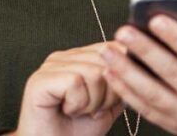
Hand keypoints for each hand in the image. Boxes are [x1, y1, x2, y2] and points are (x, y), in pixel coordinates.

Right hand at [12, 42, 126, 135]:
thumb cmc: (78, 131)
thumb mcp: (109, 103)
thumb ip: (121, 81)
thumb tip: (137, 63)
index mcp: (79, 57)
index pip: (112, 48)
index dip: (120, 77)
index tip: (109, 102)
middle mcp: (64, 57)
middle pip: (105, 60)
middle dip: (108, 94)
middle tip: (93, 111)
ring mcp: (49, 66)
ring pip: (93, 73)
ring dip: (92, 102)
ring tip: (79, 112)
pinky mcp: (39, 80)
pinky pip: (75, 82)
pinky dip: (78, 104)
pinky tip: (67, 111)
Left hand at [100, 18, 176, 134]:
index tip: (157, 18)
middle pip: (171, 72)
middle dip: (145, 50)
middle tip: (124, 31)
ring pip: (152, 93)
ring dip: (127, 72)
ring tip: (109, 51)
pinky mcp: (175, 126)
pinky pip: (146, 110)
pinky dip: (126, 92)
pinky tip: (112, 74)